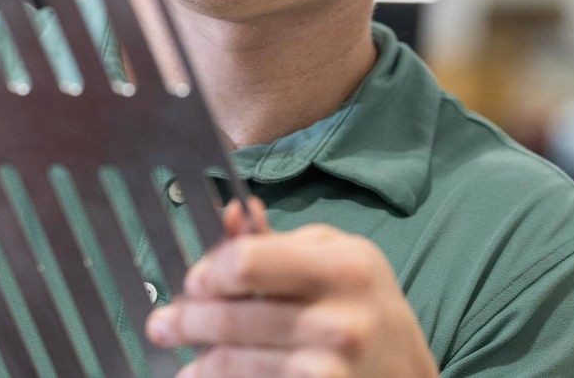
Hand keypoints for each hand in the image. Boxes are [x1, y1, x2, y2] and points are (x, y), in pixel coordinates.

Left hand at [146, 199, 437, 377]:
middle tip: (163, 325)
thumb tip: (228, 212)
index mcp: (341, 268)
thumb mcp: (334, 258)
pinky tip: (208, 377)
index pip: (246, 263)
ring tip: (186, 362)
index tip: (194, 282)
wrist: (410, 373)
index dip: (209, 273)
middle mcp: (339, 321)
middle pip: (233, 318)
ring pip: (235, 363)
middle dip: (188, 321)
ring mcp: (332, 369)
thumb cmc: (367, 307)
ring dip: (200, 363)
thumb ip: (277, 242)